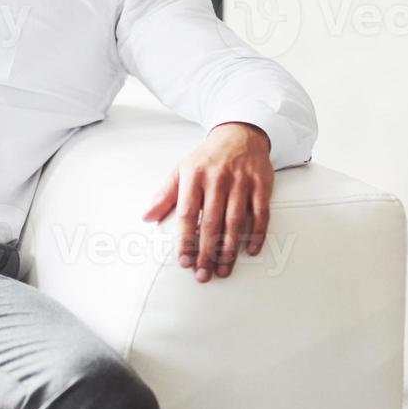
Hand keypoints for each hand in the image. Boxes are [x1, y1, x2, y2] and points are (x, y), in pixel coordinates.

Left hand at [143, 122, 273, 282]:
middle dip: (207, 252)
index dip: (185, 240)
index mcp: (194, 176)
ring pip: (235, 220)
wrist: (239, 134)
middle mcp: (217, 178)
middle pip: (211, 222)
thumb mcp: (181, 170)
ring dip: (230, 249)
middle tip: (204, 274)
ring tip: (223, 269)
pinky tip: (251, 250)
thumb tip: (146, 217)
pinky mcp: (261, 183)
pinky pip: (261, 213)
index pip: (187, 214)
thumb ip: (164, 196)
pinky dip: (257, 234)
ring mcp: (241, 181)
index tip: (184, 261)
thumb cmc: (207, 158)